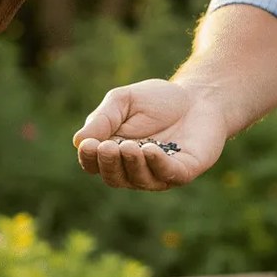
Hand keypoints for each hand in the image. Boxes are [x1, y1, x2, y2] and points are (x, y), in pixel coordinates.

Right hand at [72, 78, 228, 190]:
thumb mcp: (124, 101)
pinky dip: (156, 165)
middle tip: (108, 147)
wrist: (199, 96)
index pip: (95, 163)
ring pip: (139, 180)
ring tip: (130, 146)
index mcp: (115, 151)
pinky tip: (149, 150)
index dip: (89, 158)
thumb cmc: (158, 99)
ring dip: (132, 165)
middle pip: (114, 177)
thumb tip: (77, 141)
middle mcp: (134, 168)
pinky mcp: (183, 171)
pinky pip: (167, 175)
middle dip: (109, 164)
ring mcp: (159, 172)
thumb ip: (103, 119)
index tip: (88, 144)